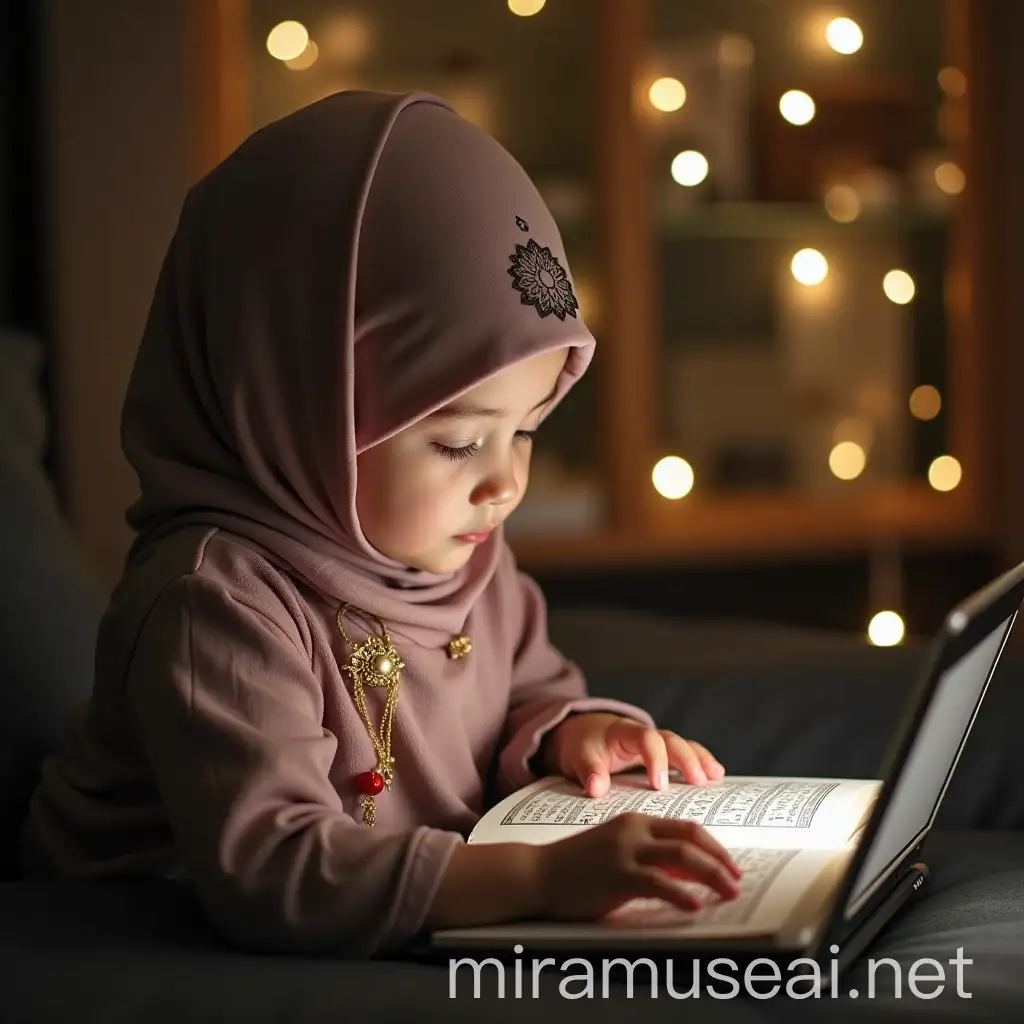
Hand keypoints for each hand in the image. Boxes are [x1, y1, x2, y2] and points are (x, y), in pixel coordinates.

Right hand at [537, 812, 742, 919]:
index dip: (713, 845)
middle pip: (690, 838)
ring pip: (683, 857)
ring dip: (712, 876)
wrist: (538, 873)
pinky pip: (660, 883)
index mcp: (635, 821)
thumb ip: (650, 855)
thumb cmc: (576, 866)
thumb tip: (688, 873)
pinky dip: (682, 895)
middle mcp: (634, 831)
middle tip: (737, 880)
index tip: (729, 864)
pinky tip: (694, 906)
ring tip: (728, 894)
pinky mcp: (617, 876)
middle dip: (720, 860)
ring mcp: (626, 852)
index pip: (686, 827)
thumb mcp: (616, 851)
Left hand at [546, 713, 724, 796]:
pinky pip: (684, 754)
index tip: (659, 785)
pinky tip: (716, 776)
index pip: (645, 739)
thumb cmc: (582, 745)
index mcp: (624, 731)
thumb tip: (595, 788)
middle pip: (671, 739)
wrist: (582, 732)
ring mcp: (655, 743)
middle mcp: (644, 734)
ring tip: (716, 776)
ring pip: (682, 745)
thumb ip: (589, 770)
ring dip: (700, 759)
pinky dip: (700, 762)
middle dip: (686, 758)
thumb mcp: (578, 756)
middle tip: (698, 781)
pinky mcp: (660, 754)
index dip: (655, 760)